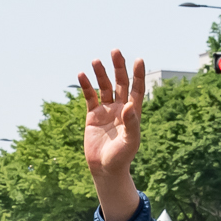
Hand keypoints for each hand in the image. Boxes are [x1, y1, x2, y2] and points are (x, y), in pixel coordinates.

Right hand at [76, 50, 145, 206]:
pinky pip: (89, 97)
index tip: (138, 59)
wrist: (105, 169)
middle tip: (115, 51)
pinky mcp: (93, 116)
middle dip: (118, 67)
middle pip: (120, 83)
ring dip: (101, 74)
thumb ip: (131, 123)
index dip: (138, 75)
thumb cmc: (121, 157)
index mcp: (133, 112)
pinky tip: (82, 75)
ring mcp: (106, 111)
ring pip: (104, 87)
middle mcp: (120, 108)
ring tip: (96, 61)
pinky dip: (86, 86)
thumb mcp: (130, 141)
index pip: (137, 89)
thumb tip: (129, 104)